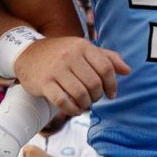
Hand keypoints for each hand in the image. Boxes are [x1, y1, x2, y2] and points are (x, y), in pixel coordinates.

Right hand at [13, 36, 128, 114]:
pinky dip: (72, 109)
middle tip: (94, 98)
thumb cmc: (62, 54)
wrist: (28, 54)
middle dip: (98, 96)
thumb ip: (107, 58)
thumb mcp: (83, 50)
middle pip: (94, 83)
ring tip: (85, 103)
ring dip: (86, 104)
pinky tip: (75, 109)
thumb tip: (128, 70)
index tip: (111, 94)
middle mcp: (70, 56)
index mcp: (83, 46)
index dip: (112, 84)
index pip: (106, 68)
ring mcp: (56, 70)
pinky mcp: (44, 83)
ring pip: (80, 94)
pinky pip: (63, 102)